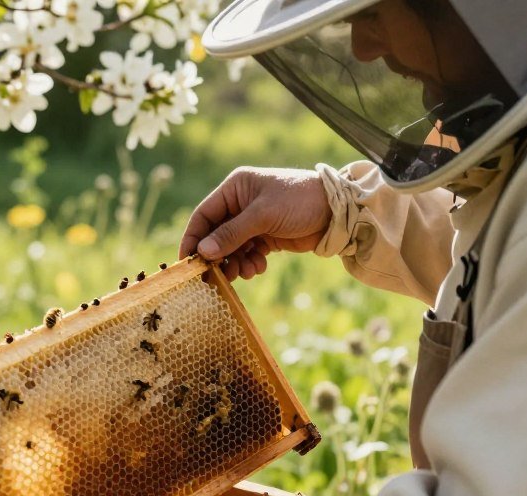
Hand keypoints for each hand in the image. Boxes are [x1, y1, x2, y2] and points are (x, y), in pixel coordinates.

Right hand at [179, 167, 331, 280]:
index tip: (187, 263)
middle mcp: (241, 203)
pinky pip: (248, 253)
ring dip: (235, 263)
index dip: (193, 239)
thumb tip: (203, 252)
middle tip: (215, 277)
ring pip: (232, 248)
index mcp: (235, 188)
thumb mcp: (263, 215)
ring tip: (243, 273)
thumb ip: (231, 234)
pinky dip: (250, 263)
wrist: (339, 211)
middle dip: (217, 256)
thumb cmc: (299, 201)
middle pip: (216, 235)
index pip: (204, 215)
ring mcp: (254, 221)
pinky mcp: (267, 236)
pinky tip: (259, 267)